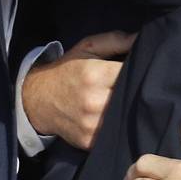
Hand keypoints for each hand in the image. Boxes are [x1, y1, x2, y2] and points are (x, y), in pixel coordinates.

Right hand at [21, 30, 135, 148]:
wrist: (37, 100)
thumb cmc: (66, 71)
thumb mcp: (87, 48)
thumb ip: (115, 40)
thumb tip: (142, 39)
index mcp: (94, 75)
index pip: (131, 73)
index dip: (141, 71)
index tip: (143, 70)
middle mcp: (93, 101)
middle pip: (131, 98)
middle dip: (136, 91)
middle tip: (137, 86)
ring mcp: (91, 124)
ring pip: (125, 118)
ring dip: (128, 110)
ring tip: (126, 102)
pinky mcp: (89, 141)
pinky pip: (113, 134)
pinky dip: (117, 126)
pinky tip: (115, 117)